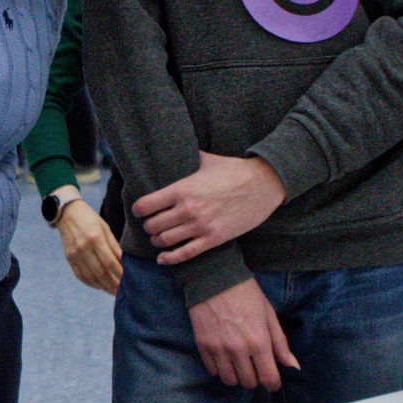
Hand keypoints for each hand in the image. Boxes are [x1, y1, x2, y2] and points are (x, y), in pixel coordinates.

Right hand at [55, 198, 123, 293]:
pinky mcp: (68, 258)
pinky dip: (91, 283)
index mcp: (95, 238)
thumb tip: (124, 262)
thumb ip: (114, 245)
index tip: (128, 281)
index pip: (110, 262)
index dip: (120, 274)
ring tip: (113, 291)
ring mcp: (74, 254)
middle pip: (100, 272)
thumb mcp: (105, 227)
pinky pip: (80, 275)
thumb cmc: (90, 219)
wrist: (67, 213)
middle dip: (113, 284)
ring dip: (103, 287)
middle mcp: (83, 247)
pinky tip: (100, 286)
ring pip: (90, 277)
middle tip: (122, 291)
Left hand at [134, 153, 285, 265]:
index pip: (145, 205)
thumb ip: (187, 156)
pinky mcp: (213, 239)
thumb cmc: (235, 170)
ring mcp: (200, 226)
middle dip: (148, 226)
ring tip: (158, 238)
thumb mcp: (206, 159)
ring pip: (164, 241)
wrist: (264, 184)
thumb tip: (174, 144)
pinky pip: (184, 254)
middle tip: (151, 225)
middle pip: (152, 225)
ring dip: (157, 241)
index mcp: (181, 189)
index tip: (141, 210)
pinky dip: (169, 259)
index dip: (139, 209)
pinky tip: (163, 258)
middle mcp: (188, 209)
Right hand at [187, 279, 299, 390]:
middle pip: (249, 382)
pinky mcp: (202, 346)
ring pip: (229, 380)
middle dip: (255, 378)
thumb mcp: (268, 315)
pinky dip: (220, 368)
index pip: (268, 378)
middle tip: (255, 366)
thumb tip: (293, 365)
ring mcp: (218, 349)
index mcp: (259, 341)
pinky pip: (212, 371)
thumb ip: (280, 343)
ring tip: (239, 364)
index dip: (273, 383)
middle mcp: (238, 349)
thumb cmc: (246, 294)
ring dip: (237, 376)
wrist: (213, 278)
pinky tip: (224, 357)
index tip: (273, 381)